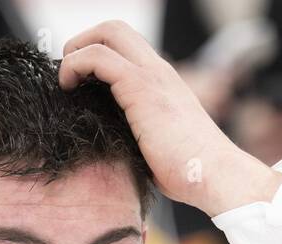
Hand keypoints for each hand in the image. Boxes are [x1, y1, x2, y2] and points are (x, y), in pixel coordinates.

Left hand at [59, 20, 281, 217]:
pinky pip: (97, 57)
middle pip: (115, 29)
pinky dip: (74, 66)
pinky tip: (67, 90)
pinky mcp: (140, 87)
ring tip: (65, 81)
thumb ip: (138, 138)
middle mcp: (159, 71)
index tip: (81, 84)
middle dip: (83, 43)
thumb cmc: (191, 174)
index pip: (128, 48)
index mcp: (164, 84)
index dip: (99, 56)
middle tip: (69, 75)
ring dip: (76, 51)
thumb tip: (114, 151)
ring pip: (105, 33)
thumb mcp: (159, 149)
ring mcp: (151, 75)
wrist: (216, 176)